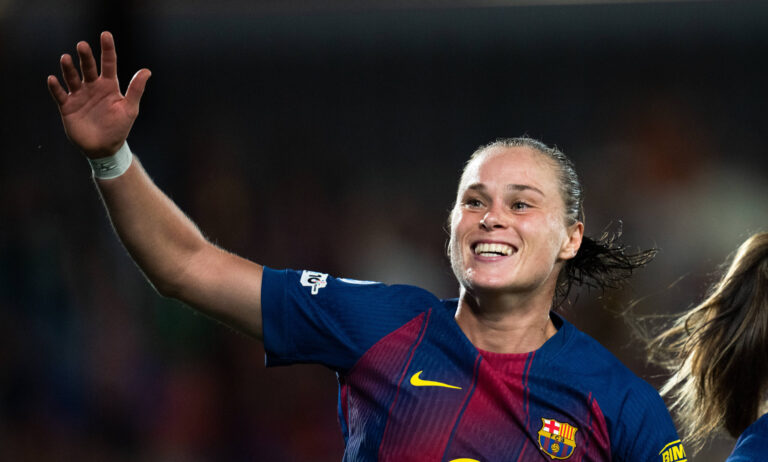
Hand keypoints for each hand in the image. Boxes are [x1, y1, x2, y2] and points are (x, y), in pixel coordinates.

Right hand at [47, 31, 150, 158]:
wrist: (104, 148)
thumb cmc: (119, 128)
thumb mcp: (130, 108)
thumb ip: (136, 89)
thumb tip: (147, 70)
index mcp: (109, 86)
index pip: (108, 63)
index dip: (107, 49)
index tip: (105, 35)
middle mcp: (93, 87)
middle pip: (88, 67)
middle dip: (85, 56)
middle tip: (82, 46)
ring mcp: (79, 95)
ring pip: (72, 77)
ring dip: (68, 68)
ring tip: (66, 59)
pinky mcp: (67, 106)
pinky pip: (60, 94)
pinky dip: (56, 87)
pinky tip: (53, 80)